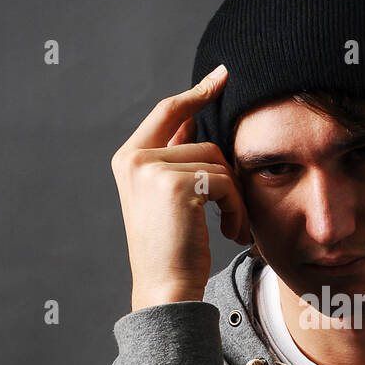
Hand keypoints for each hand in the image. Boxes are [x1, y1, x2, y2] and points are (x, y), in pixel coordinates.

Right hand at [110, 64, 252, 310]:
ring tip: (228, 227)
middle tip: (230, 212)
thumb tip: (193, 119)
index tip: (222, 76)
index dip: (197, 92)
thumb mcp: (168, 197)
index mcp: (128, 159)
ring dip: (233, 198)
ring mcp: (152, 170)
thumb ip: (176, 156)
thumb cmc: (171, 250)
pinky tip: (229, 232)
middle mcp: (134, 159)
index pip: (167, 111)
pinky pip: (224, 182)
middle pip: (203, 142)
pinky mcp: (177, 185)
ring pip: (217, 163)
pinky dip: (235, 208)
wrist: (165, 288)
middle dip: (225, 177)